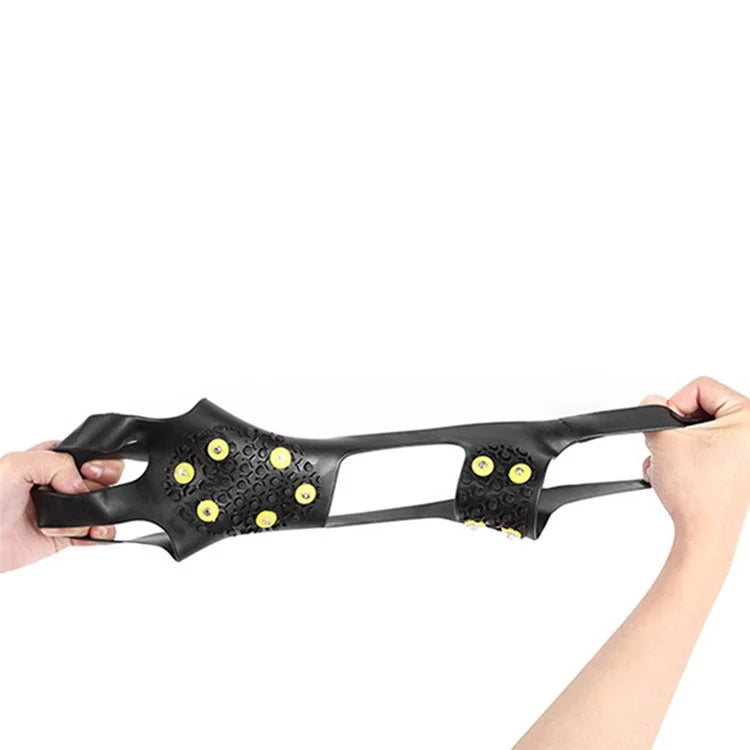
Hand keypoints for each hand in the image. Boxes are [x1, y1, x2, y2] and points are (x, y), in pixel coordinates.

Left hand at [0, 442, 121, 572]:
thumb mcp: (14, 466)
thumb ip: (54, 463)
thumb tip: (82, 484)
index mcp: (53, 459)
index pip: (92, 455)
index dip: (100, 463)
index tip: (91, 473)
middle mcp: (63, 483)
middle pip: (106, 480)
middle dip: (104, 489)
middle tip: (87, 496)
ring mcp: (66, 510)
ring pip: (104, 507)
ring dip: (103, 515)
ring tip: (89, 522)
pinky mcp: (66, 535)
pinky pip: (96, 534)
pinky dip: (102, 534)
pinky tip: (94, 533)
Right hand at [642, 376, 749, 544]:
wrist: (704, 534)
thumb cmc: (699, 494)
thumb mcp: (663, 440)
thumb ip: (651, 411)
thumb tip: (652, 403)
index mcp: (748, 418)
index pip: (701, 386)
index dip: (674, 404)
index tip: (668, 428)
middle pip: (701, 407)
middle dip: (675, 428)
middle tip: (671, 446)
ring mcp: (747, 456)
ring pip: (700, 430)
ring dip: (678, 445)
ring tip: (674, 463)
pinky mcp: (739, 472)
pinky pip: (708, 449)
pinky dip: (688, 457)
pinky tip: (680, 473)